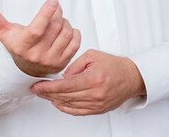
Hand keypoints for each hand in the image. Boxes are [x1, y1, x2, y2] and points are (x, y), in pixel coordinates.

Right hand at [0, 0, 80, 77]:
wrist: (25, 70)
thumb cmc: (17, 46)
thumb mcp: (4, 33)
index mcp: (23, 46)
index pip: (37, 29)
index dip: (46, 14)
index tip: (53, 1)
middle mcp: (38, 55)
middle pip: (55, 27)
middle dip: (57, 13)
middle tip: (54, 9)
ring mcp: (52, 60)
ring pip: (66, 33)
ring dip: (65, 22)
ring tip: (58, 22)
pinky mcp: (63, 63)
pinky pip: (75, 43)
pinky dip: (74, 33)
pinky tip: (66, 31)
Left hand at [31, 49, 145, 115]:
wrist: (131, 77)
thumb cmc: (114, 65)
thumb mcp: (93, 56)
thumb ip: (75, 65)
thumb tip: (62, 76)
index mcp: (93, 78)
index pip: (65, 86)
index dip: (48, 87)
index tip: (38, 86)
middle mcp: (95, 94)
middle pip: (65, 97)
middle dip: (48, 94)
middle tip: (37, 90)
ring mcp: (97, 104)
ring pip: (69, 106)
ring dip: (54, 100)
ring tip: (45, 95)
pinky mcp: (98, 110)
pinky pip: (77, 112)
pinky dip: (65, 108)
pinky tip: (58, 102)